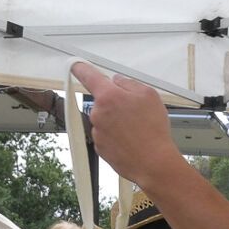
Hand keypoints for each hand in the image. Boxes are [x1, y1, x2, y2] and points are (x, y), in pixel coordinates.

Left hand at [72, 62, 180, 186]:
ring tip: (136, 130)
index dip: (81, 68)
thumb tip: (118, 82)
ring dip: (117, 122)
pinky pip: (106, 135)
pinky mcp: (99, 147)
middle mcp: (97, 114)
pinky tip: (131, 141)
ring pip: (105, 120)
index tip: (76, 65)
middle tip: (135, 113)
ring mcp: (97, 132)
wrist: (152, 163)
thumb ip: (129, 83)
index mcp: (108, 97)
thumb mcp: (148, 95)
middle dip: (116, 104)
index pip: (89, 76)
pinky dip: (116, 137)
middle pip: (103, 102)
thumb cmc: (152, 130)